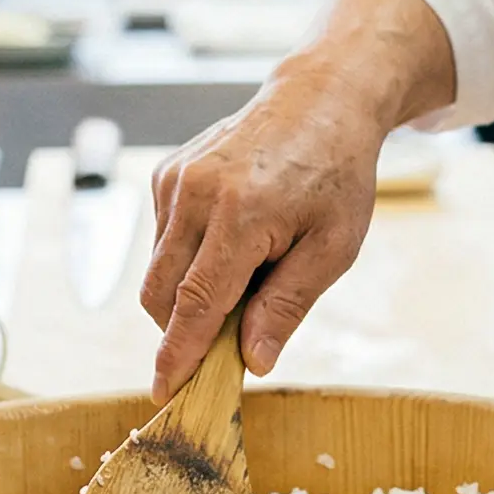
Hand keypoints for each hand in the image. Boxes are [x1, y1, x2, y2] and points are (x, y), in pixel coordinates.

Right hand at [138, 69, 385, 399]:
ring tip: (250, 272)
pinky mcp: (165, 173)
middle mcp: (195, 194)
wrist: (320, 100)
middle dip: (181, 331)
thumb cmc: (336, 174)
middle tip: (228, 341)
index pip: (195, 304)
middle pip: (161, 293)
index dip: (178, 355)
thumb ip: (288, 305)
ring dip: (188, 293)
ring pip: (157, 269)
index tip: (164, 393)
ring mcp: (175, 180)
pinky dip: (187, 259)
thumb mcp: (334, 247)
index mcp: (241, 215)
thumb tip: (252, 362)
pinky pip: (162, 239)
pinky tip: (233, 239)